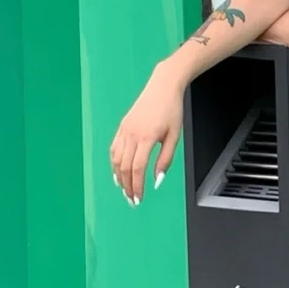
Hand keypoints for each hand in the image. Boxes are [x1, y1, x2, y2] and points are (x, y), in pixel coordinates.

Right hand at [110, 63, 185, 203]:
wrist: (162, 87)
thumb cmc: (171, 110)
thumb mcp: (174, 137)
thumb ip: (165, 159)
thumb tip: (157, 180)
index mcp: (146, 137)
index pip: (137, 169)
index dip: (137, 186)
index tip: (139, 199)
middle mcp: (131, 134)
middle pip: (124, 167)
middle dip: (127, 186)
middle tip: (132, 200)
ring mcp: (124, 130)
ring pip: (116, 159)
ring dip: (119, 177)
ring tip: (125, 190)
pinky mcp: (122, 127)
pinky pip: (114, 149)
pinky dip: (114, 163)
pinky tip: (118, 173)